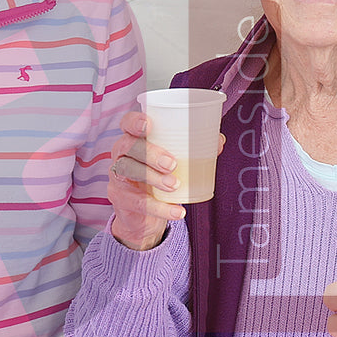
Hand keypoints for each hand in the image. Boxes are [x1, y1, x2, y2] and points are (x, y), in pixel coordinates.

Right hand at [105, 110, 221, 250]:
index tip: (149, 124)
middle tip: (172, 163)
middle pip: (128, 146)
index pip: (126, 123)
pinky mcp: (120, 199)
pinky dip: (160, 208)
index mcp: (135, 139)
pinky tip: (177, 211)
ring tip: (175, 185)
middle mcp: (121, 154)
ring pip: (128, 170)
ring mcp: (118, 177)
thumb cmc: (159, 176)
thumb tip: (218, 140)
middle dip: (150, 153)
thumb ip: (194, 148)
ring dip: (153, 177)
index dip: (134, 121)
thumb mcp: (174, 161)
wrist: (143, 215)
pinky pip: (138, 202)